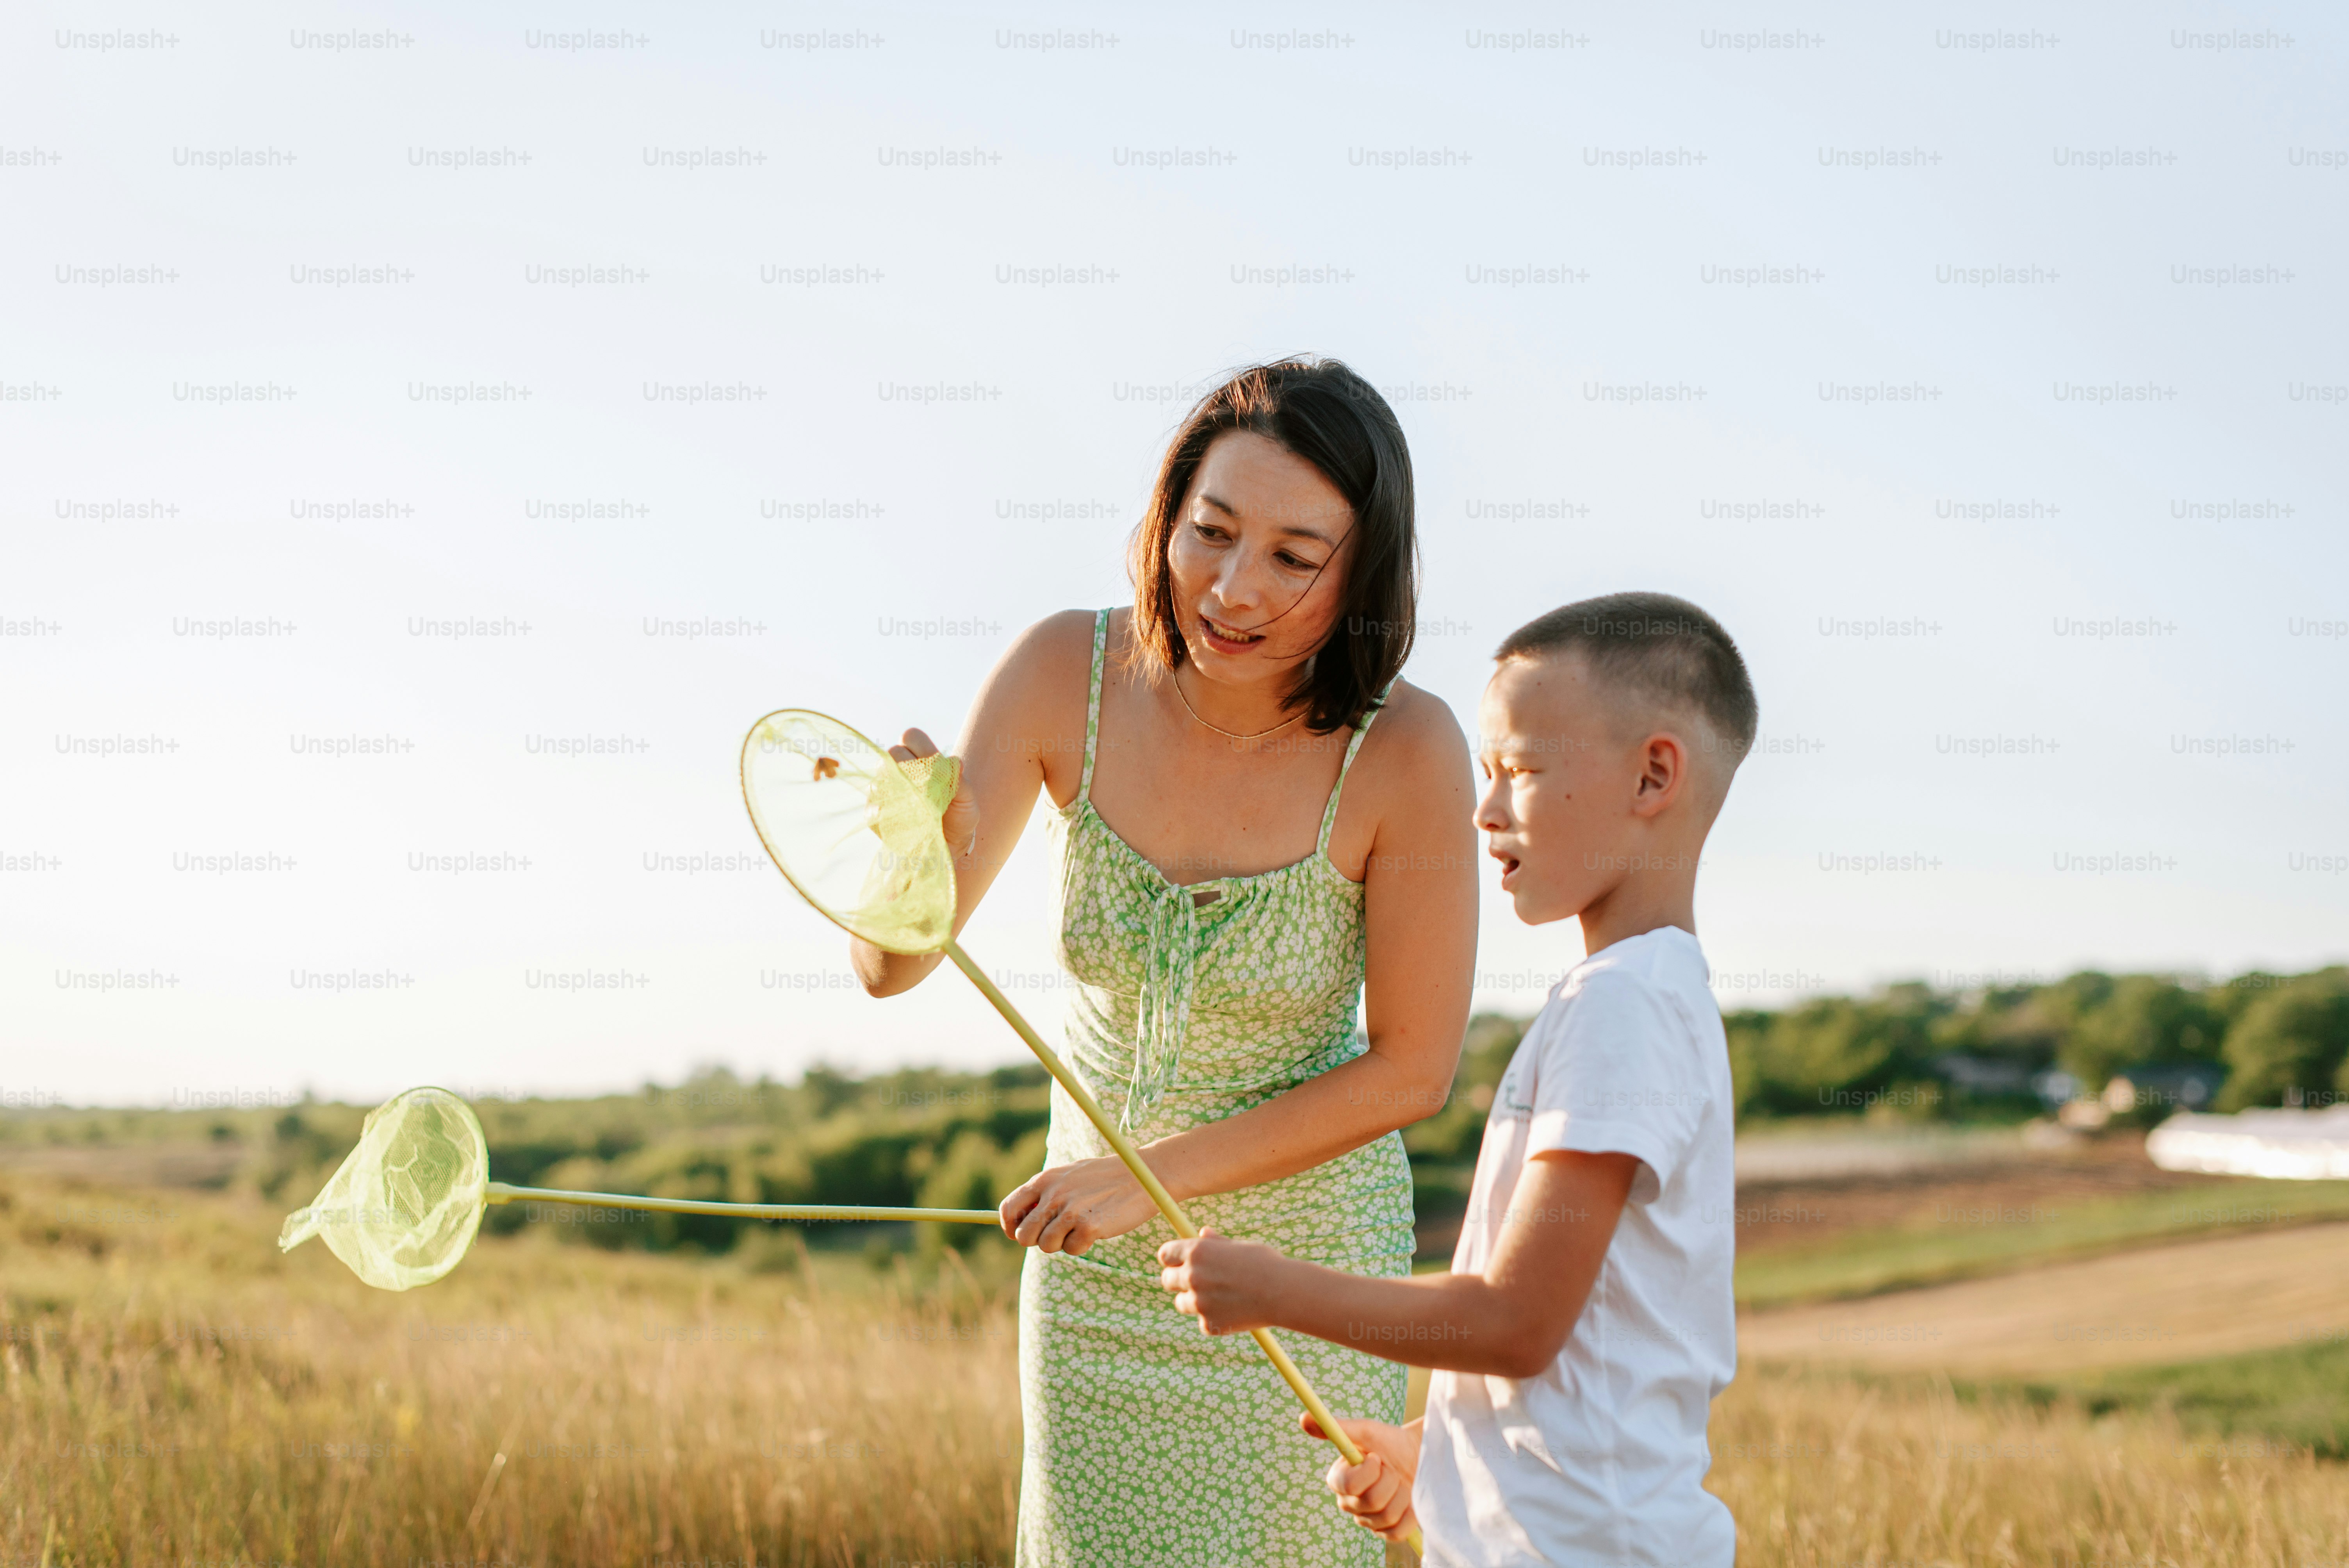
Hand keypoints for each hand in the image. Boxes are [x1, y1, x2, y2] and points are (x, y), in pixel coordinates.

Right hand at [886, 728, 976, 863]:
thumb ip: (961, 782)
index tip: (934, 767)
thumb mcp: (967, 800)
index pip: (910, 736)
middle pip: (893, 753)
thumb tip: (956, 763)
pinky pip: (873, 807)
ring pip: (880, 778)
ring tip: (920, 810)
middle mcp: (899, 769)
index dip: (920, 747)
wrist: (950, 844)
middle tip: (927, 791)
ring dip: (901, 793)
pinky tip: (906, 822)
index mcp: (921, 758)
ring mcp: (884, 789)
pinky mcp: (874, 812)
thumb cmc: (959, 816)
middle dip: (910, 770)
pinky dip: (890, 814)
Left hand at [999, 1157, 1156, 1255]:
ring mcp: (1071, 1211)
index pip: (1008, 1209)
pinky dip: (1081, 1245)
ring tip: (1080, 1227)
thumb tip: (1019, 1219)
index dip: (1010, 1227)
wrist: (1144, 1173)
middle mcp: (1053, 1194)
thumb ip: (1045, 1192)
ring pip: (1046, 1246)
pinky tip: (1095, 1230)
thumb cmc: (1107, 1176)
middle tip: (1058, 1233)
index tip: (1020, 1234)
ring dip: (1061, 1243)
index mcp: (1045, 1179)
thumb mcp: (1069, 1175)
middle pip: (1024, 1236)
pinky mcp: (1089, 1227)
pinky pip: (1071, 1250)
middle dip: (1037, 1240)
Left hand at [1155, 1229, 1289, 1335]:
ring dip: (1194, 1301)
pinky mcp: (1208, 1324)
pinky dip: (1214, 1318)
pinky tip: (1235, 1312)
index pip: (1165, 1255)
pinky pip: (1203, 1321)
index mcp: (1196, 1252)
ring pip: (1182, 1303)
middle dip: (1178, 1281)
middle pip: (1166, 1280)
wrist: (1283, 1293)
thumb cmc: (1265, 1264)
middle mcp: (1192, 1275)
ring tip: (1222, 1297)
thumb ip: (1215, 1243)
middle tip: (1198, 1282)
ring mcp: (1198, 1302)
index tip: (1178, 1263)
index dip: (1172, 1259)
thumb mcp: (1239, 1247)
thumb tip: (1201, 1233)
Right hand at [1302, 1413, 1420, 1542]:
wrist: (1418, 1456)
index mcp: (1339, 1480)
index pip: (1348, 1485)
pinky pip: (1397, 1532)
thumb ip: (1336, 1428)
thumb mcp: (1365, 1431)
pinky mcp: (1387, 1532)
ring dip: (1402, 1494)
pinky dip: (1409, 1514)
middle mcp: (1349, 1503)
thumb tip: (1302, 1419)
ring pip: (1386, 1516)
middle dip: (1390, 1480)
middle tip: (1392, 1469)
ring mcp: (1367, 1521)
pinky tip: (1409, 1500)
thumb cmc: (1390, 1442)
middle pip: (1372, 1502)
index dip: (1368, 1472)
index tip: (1377, 1457)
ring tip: (1401, 1482)